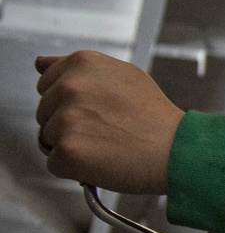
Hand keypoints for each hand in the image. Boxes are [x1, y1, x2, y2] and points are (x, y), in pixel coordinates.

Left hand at [35, 51, 183, 193]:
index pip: (47, 83)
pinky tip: (101, 161)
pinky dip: (75, 169)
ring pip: (49, 138)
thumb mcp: (122, 75)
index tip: (93, 112)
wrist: (178, 150)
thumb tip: (40, 63)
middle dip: (68, 124)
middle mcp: (71, 86)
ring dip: (72, 146)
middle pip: (45, 112)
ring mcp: (67, 119)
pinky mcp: (67, 151)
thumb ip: (78, 69)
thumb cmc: (155, 118)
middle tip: (105, 131)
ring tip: (107, 145)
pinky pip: (55, 164)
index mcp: (83, 63)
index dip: (69, 102)